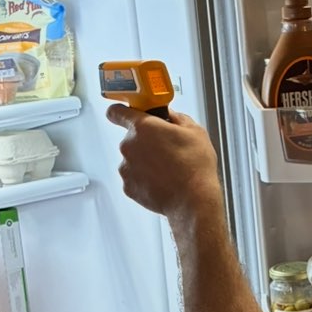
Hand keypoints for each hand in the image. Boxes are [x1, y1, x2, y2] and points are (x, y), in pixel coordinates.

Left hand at [106, 105, 221, 220]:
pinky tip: (162, 181)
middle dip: (146, 142)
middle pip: (131, 138)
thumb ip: (177, 118)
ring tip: (167, 169)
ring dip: (145, 161)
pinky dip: (144, 179)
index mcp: (143, 127)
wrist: (193, 200)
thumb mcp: (195, 131)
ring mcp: (126, 168)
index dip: (120, 112)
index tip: (124, 114)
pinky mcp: (128, 187)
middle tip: (166, 150)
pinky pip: (134, 178)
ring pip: (133, 159)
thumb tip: (171, 116)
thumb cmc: (194, 166)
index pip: (117, 112)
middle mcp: (129, 146)